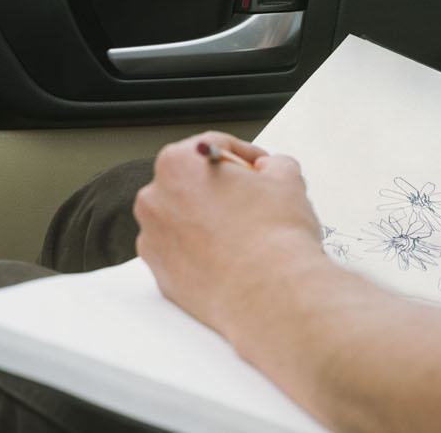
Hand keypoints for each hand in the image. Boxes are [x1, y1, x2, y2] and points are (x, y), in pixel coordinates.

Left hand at [134, 131, 325, 341]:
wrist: (270, 294)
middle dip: (222, 187)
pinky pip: (181, 252)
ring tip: (246, 231)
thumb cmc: (273, 237)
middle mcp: (155, 200)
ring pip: (184, 218)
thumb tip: (269, 170)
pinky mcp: (161, 276)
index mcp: (177, 164)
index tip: (257, 166)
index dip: (244, 154)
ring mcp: (154, 241)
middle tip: (254, 198)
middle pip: (191, 181)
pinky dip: (202, 250)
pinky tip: (232, 254)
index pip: (212, 146)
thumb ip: (272, 164)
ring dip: (210, 219)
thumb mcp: (286, 177)